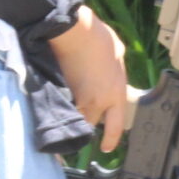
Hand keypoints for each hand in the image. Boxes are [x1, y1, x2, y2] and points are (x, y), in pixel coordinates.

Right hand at [49, 5, 129, 151]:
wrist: (74, 31)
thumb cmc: (98, 37)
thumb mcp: (118, 53)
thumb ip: (117, 70)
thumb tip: (114, 71)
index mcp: (116, 93)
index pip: (115, 127)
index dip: (110, 140)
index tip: (106, 147)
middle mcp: (99, 102)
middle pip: (92, 123)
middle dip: (89, 119)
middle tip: (85, 108)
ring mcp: (79, 99)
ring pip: (76, 116)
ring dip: (74, 112)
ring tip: (71, 98)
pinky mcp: (62, 93)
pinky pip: (64, 105)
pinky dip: (62, 103)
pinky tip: (60, 93)